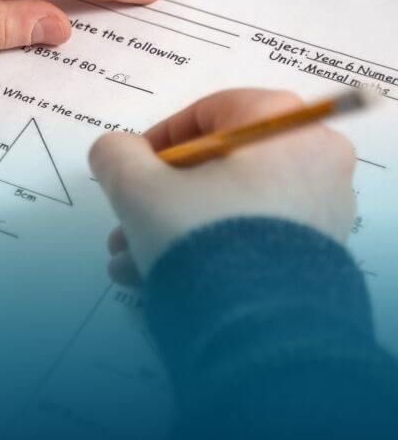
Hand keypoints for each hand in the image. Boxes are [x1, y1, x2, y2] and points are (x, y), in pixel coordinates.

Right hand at [89, 89, 357, 284]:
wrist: (260, 326)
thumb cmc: (202, 236)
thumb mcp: (138, 187)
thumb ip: (116, 154)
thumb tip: (115, 151)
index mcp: (282, 124)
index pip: (208, 113)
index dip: (159, 140)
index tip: (131, 169)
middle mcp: (314, 157)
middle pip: (219, 165)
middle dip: (163, 194)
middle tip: (129, 219)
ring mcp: (323, 207)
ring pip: (231, 204)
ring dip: (175, 226)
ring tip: (132, 260)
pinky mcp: (320, 251)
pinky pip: (253, 235)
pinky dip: (210, 247)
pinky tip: (163, 275)